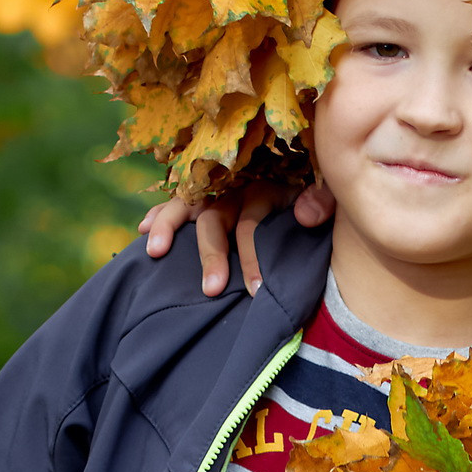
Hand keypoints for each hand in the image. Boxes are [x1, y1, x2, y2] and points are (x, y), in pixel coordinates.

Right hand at [140, 178, 331, 295]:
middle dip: (212, 255)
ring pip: (187, 205)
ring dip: (168, 226)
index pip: (252, 223)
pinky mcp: (203, 199)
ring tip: (155, 252)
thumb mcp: (328, 196)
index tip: (256, 291)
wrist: (311, 180)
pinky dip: (159, 215)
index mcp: (265, 188)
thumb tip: (303, 215)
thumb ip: (321, 201)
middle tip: (211, 290)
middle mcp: (236, 188)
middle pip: (216, 218)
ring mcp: (216, 192)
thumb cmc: (316, 199)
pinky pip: (176, 203)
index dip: (253, 257)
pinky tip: (142, 232)